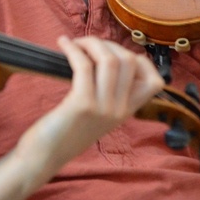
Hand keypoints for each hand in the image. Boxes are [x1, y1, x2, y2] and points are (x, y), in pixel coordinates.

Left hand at [13, 35, 163, 176]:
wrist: (45, 156)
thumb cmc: (65, 130)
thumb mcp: (97, 115)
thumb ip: (107, 93)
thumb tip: (102, 56)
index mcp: (126, 112)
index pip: (155, 82)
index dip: (140, 60)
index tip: (116, 53)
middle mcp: (120, 110)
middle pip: (130, 61)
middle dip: (108, 44)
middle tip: (88, 45)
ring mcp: (103, 108)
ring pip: (110, 60)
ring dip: (91, 43)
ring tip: (75, 43)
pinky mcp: (82, 105)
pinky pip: (83, 65)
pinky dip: (72, 49)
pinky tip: (63, 43)